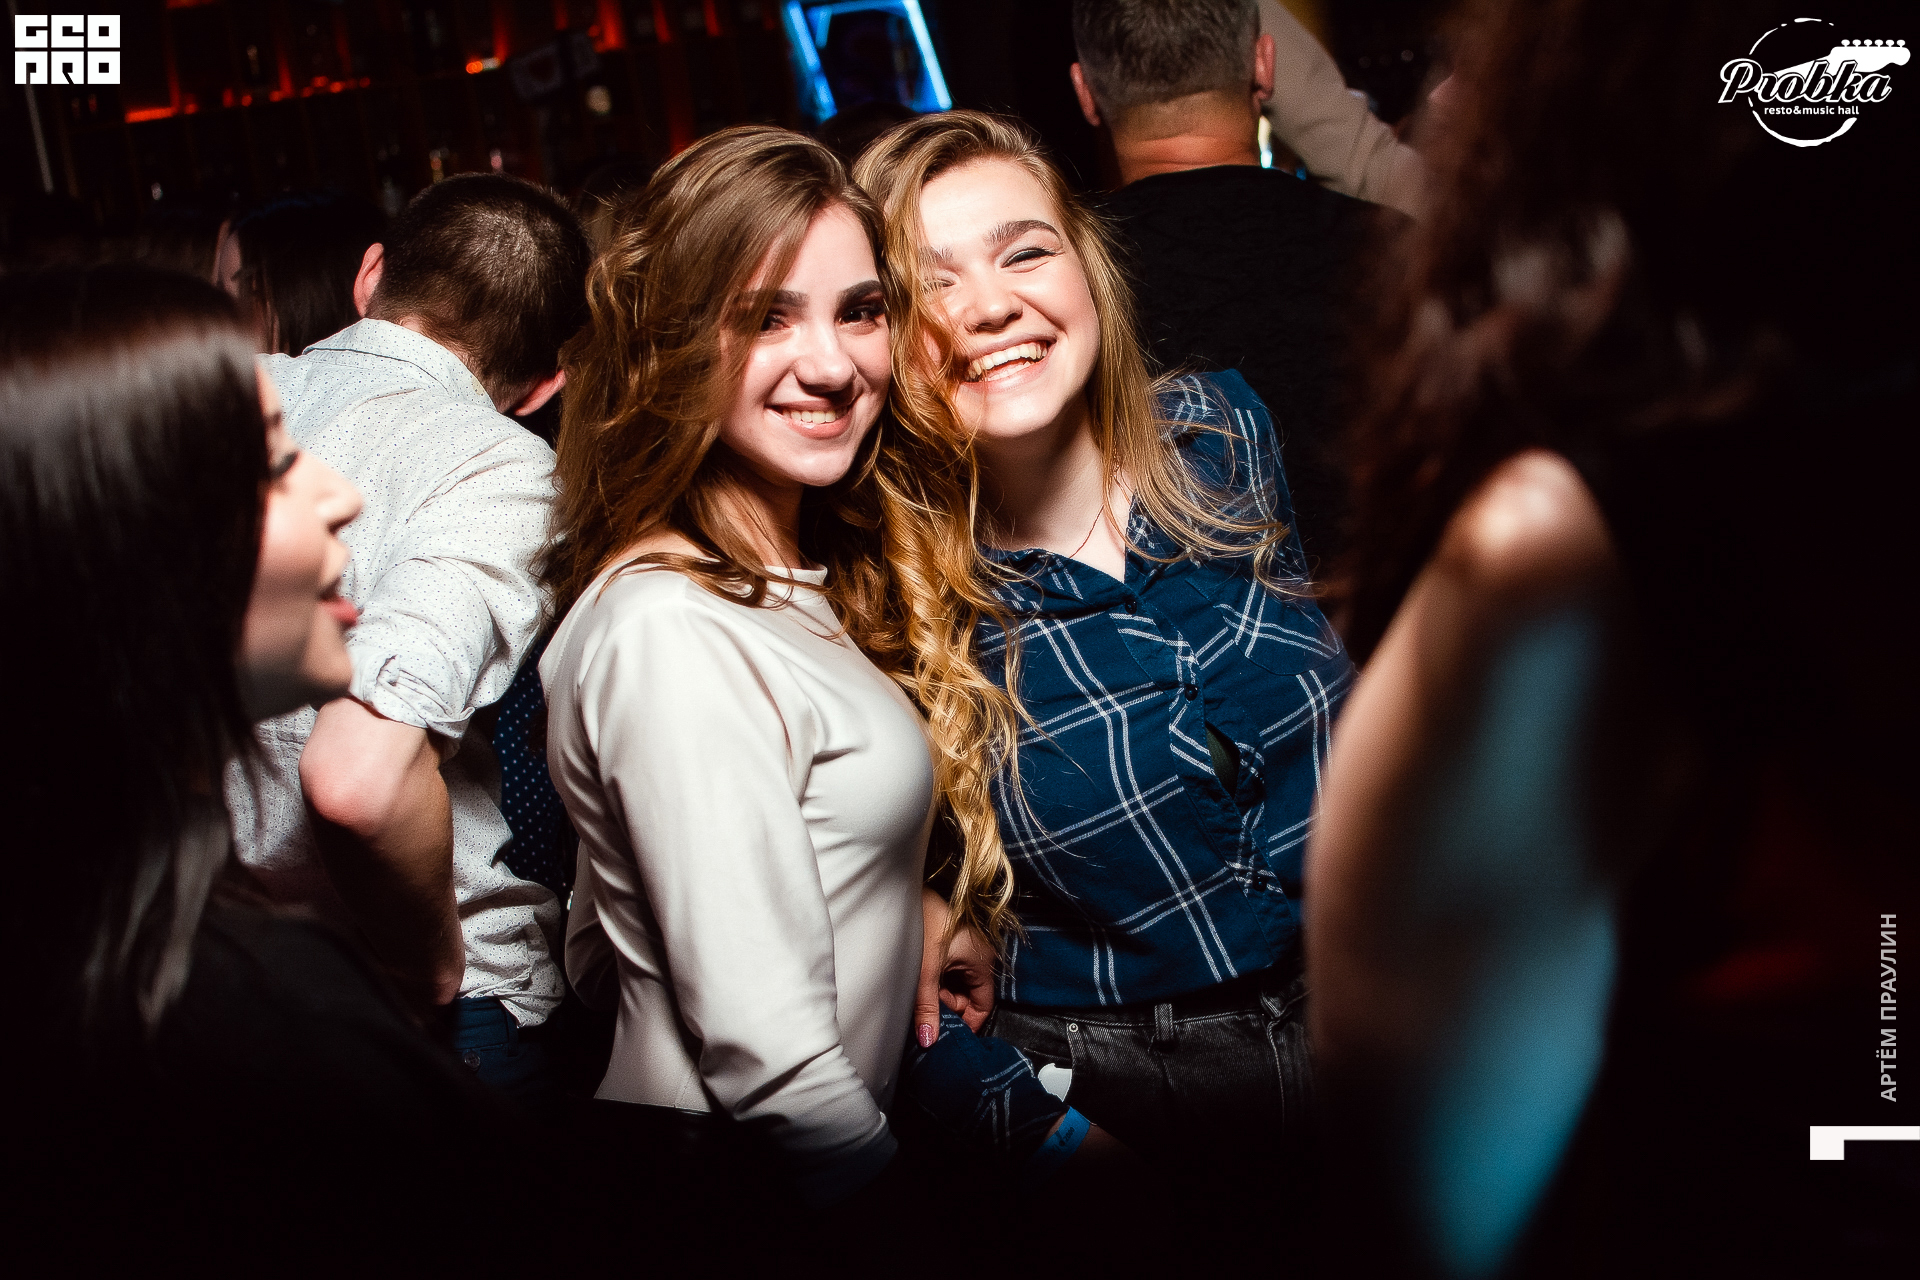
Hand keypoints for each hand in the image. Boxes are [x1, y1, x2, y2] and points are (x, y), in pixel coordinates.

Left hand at [915, 887, 994, 1045]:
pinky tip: (920, 979)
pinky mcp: (950, 943)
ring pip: (956, 984)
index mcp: (982, 961)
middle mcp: (978, 955)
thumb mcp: (924, 973)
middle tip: (927, 1004)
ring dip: (939, 993)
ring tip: (921, 988)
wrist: (904, 893)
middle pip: (969, 995)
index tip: (949, 1033)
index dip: (968, 1022)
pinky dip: (936, 981)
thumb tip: (929, 1041)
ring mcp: (964, 949)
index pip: (984, 1004)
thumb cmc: (921, 925)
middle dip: (948, 1006)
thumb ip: (927, 1009)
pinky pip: (949, 972)